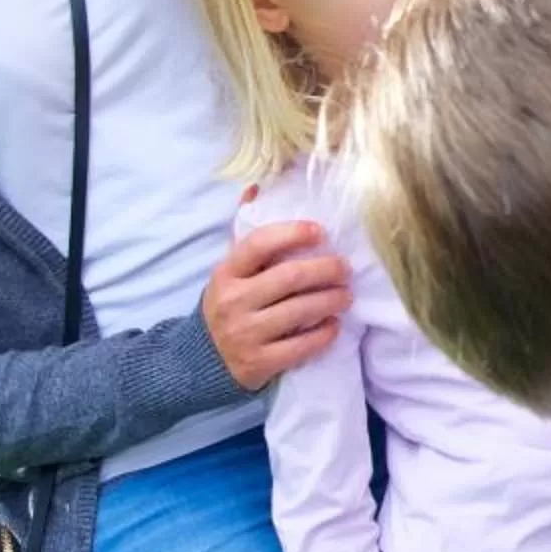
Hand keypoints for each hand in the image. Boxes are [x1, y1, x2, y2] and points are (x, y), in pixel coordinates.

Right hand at [199, 209, 351, 390]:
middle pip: (288, 277)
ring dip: (331, 300)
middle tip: (345, 268)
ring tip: (347, 295)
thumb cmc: (227, 305)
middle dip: (324, 269)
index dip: (292, 234)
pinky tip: (334, 325)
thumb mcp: (230, 271)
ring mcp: (246, 333)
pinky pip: (300, 346)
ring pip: (299, 311)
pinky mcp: (259, 362)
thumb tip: (256, 189)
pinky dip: (323, 334)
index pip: (258, 244)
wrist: (203, 361)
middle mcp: (234, 301)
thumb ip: (246, 234)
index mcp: (226, 273)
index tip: (320, 231)